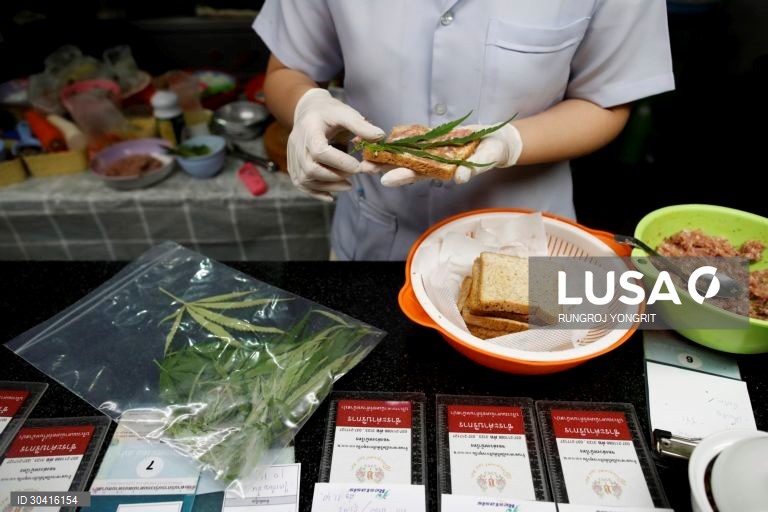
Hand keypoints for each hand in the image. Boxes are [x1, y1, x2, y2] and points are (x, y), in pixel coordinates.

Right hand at [288, 88, 384, 201]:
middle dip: (335, 176)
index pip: (319, 150)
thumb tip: (380, 136)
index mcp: (310, 128)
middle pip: (310, 169)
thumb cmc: (328, 112)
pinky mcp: (293, 165)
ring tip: (347, 185)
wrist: (308, 111)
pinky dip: (315, 192)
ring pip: (305, 179)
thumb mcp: (344, 113)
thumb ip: (361, 125)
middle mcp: (297, 143)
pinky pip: (300, 184)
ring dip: (328, 186)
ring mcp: (293, 156)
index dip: (339, 162)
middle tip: (354, 174)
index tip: (358, 166)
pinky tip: (332, 195)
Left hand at [372, 123, 522, 186]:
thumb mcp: (483, 161)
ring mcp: (429, 150)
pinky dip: (397, 138)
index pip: (417, 175)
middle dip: (383, 166)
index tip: (385, 179)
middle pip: (403, 165)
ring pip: (403, 153)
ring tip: (364, 152)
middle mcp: (431, 162)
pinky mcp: (432, 138)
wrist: (494, 141)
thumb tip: (459, 178)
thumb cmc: (490, 154)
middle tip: (362, 167)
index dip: (401, 177)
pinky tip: (380, 137)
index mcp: (440, 171)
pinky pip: (411, 138)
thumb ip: (472, 169)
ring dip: (384, 153)